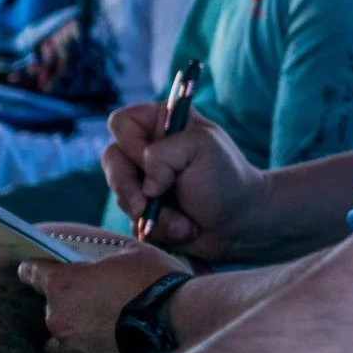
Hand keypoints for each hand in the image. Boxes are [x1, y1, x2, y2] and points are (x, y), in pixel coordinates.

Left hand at [18, 241, 185, 352]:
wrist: (180, 326)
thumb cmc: (157, 283)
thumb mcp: (132, 253)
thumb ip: (102, 256)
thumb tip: (91, 257)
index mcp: (64, 284)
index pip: (31, 271)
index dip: (36, 268)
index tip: (38, 269)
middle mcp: (58, 319)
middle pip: (49, 310)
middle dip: (67, 306)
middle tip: (94, 304)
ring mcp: (70, 351)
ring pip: (58, 344)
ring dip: (72, 338)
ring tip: (99, 335)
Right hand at [102, 104, 261, 259]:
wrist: (241, 223)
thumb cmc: (226, 178)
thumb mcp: (202, 147)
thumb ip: (164, 153)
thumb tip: (145, 186)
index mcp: (161, 123)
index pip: (120, 123)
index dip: (130, 143)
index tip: (151, 159)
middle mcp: (148, 150)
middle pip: (111, 160)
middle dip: (129, 187)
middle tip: (148, 202)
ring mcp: (144, 182)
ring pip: (120, 195)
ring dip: (151, 214)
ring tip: (183, 221)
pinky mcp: (145, 210)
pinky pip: (130, 221)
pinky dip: (155, 229)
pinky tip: (182, 230)